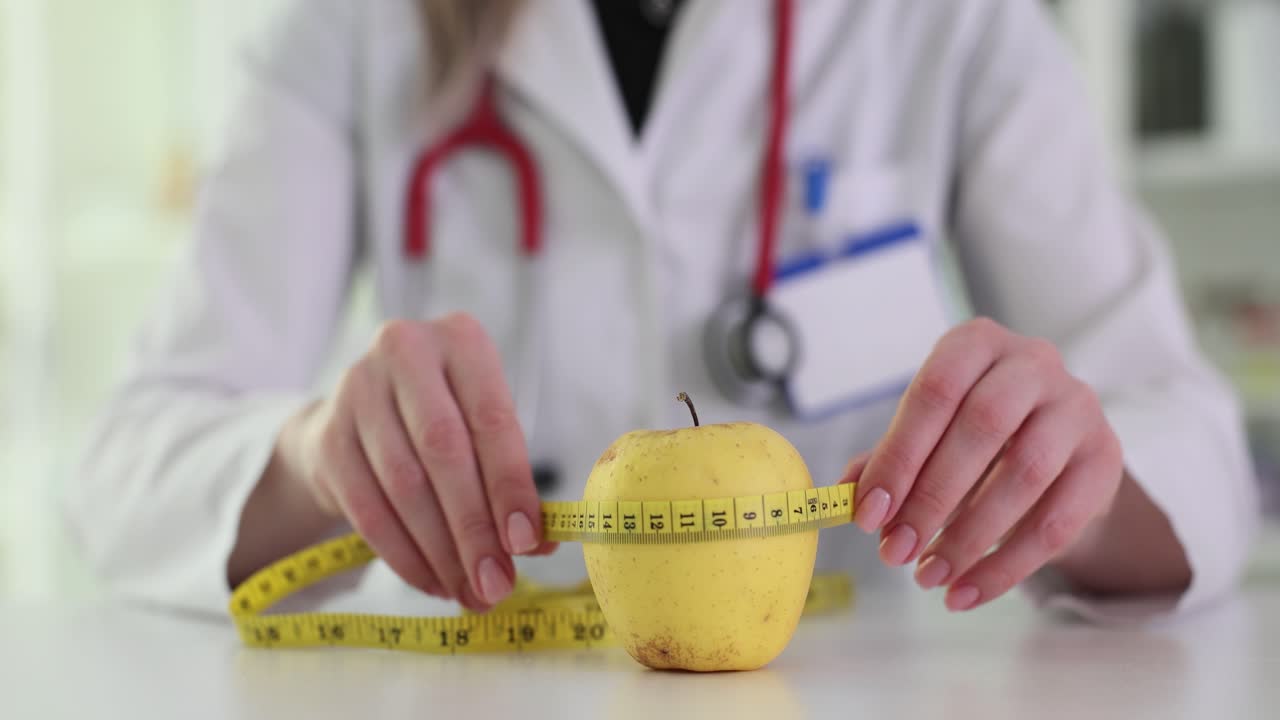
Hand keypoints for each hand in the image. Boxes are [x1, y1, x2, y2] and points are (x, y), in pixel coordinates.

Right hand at [290, 313, 554, 610]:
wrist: (358, 414)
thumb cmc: (445, 419)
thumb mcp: (484, 429)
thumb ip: (512, 479)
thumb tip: (541, 542)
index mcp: (461, 340)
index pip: (492, 420)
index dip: (510, 485)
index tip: (525, 543)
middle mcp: (404, 351)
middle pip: (444, 453)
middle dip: (474, 528)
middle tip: (496, 583)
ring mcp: (357, 389)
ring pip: (404, 485)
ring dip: (441, 551)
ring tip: (470, 592)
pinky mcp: (327, 436)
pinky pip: (368, 509)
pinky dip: (404, 555)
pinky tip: (432, 581)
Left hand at [845, 318, 1123, 610]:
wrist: (1055, 446)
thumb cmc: (974, 433)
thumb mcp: (928, 432)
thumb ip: (887, 459)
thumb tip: (846, 494)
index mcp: (975, 343)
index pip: (934, 392)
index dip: (899, 456)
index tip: (869, 514)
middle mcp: (1032, 362)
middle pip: (983, 427)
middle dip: (931, 498)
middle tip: (895, 552)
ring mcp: (1077, 407)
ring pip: (1025, 473)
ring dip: (969, 536)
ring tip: (928, 576)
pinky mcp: (1105, 457)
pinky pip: (1059, 521)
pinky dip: (1007, 565)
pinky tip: (968, 592)